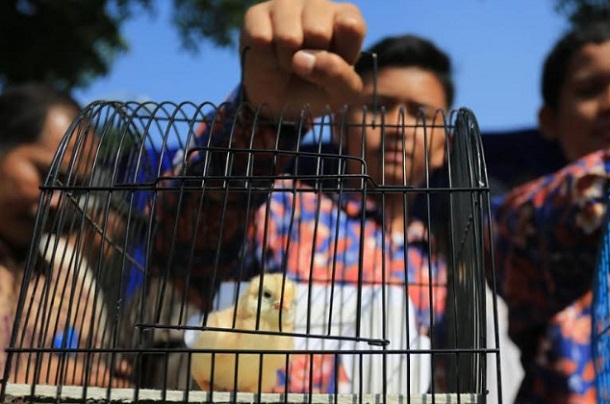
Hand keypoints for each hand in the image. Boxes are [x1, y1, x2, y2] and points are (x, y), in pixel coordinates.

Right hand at [240, 0, 365, 119]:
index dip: (341, 56)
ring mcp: (285, 5)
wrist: (280, 103)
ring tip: (289, 62)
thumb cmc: (318, 90)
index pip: (351, 26)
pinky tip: (270, 56)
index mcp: (346, 17)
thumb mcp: (341, 93)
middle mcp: (318, 4)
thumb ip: (337, 76)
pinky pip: (261, 39)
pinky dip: (265, 60)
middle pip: (318, 32)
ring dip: (286, 62)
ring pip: (288, 36)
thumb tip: (303, 58)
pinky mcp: (256, 14)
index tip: (334, 66)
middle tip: (307, 66)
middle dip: (311, 61)